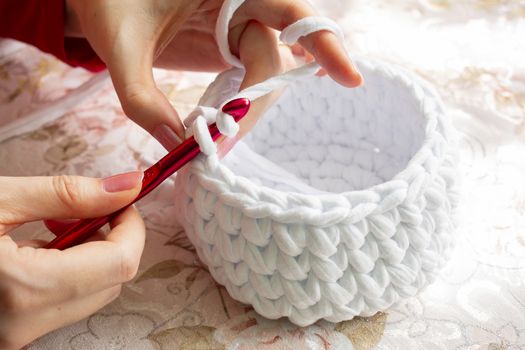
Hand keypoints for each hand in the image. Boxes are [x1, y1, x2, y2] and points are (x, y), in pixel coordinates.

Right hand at [0, 172, 144, 348]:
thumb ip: (68, 194)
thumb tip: (127, 185)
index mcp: (23, 291)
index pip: (120, 263)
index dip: (131, 226)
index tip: (123, 198)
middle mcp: (24, 326)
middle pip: (112, 280)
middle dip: (113, 238)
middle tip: (90, 206)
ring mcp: (17, 336)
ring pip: (94, 293)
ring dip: (93, 253)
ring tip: (58, 222)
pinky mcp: (13, 334)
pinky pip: (66, 302)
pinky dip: (71, 269)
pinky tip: (44, 244)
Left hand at [65, 0, 362, 147]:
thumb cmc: (109, 1)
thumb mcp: (120, 45)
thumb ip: (142, 98)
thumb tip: (177, 147)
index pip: (291, 10)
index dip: (324, 41)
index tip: (350, 79)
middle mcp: (241, 2)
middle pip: (275, 52)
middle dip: (259, 98)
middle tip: (228, 140)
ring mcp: (237, 25)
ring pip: (269, 67)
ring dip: (255, 103)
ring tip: (229, 135)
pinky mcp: (228, 44)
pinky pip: (255, 70)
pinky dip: (255, 94)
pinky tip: (248, 114)